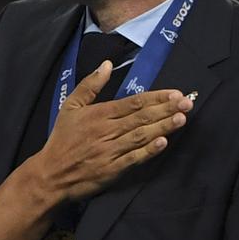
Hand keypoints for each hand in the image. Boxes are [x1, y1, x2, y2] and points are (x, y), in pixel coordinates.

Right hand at [30, 60, 191, 201]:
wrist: (51, 174)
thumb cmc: (62, 139)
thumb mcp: (70, 107)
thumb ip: (90, 85)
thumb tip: (107, 65)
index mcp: (98, 114)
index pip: (132, 103)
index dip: (155, 98)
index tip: (175, 93)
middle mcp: (106, 131)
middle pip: (141, 118)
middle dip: (166, 109)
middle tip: (187, 102)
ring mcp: (110, 151)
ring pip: (140, 136)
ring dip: (162, 127)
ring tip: (182, 118)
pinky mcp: (112, 170)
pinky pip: (133, 158)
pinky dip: (148, 151)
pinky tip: (163, 143)